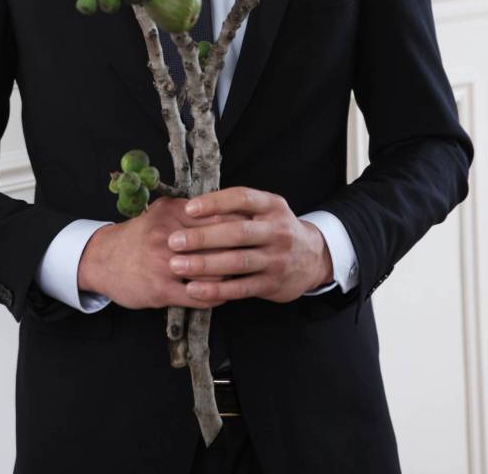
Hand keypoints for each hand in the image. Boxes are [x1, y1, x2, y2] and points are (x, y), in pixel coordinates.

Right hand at [77, 195, 248, 309]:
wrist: (103, 259)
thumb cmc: (139, 235)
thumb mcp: (162, 212)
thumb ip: (190, 209)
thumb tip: (227, 206)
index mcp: (172, 213)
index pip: (217, 216)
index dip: (240, 225)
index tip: (255, 230)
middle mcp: (169, 236)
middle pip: (218, 243)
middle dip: (239, 251)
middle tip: (254, 255)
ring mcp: (165, 264)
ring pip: (212, 272)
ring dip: (229, 277)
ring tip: (240, 278)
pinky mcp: (161, 289)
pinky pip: (198, 296)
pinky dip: (214, 297)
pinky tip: (221, 295)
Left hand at [165, 187, 333, 303]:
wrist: (312, 258)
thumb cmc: (274, 229)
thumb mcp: (265, 210)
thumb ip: (237, 208)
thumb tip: (193, 208)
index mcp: (272, 206)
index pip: (243, 198)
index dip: (215, 202)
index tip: (189, 208)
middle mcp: (277, 231)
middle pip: (238, 232)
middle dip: (204, 237)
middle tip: (174, 241)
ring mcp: (277, 259)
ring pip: (238, 262)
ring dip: (205, 264)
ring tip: (177, 265)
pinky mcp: (272, 284)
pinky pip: (241, 288)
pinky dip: (216, 289)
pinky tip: (194, 289)